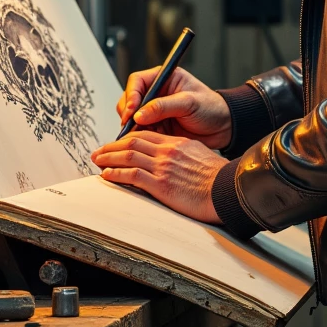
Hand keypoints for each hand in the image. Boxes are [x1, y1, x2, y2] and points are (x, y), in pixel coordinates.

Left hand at [91, 130, 224, 221]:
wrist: (229, 191)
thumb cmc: (220, 180)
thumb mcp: (201, 159)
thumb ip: (184, 156)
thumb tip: (173, 162)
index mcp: (178, 143)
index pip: (145, 136)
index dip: (127, 139)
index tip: (116, 145)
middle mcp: (168, 151)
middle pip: (132, 142)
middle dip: (112, 146)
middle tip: (99, 152)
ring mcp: (163, 167)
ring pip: (128, 155)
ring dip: (108, 158)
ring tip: (97, 161)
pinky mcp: (161, 183)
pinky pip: (131, 174)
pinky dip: (116, 173)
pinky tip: (106, 175)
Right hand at [117, 65, 231, 148]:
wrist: (223, 128)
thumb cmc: (212, 108)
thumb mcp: (189, 103)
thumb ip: (163, 107)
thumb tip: (139, 114)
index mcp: (164, 79)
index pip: (137, 82)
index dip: (131, 95)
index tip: (131, 111)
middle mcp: (156, 93)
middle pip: (130, 100)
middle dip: (128, 113)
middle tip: (130, 126)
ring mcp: (155, 111)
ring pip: (132, 118)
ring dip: (133, 127)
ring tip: (140, 136)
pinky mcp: (157, 127)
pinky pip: (141, 132)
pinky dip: (140, 137)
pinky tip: (146, 143)